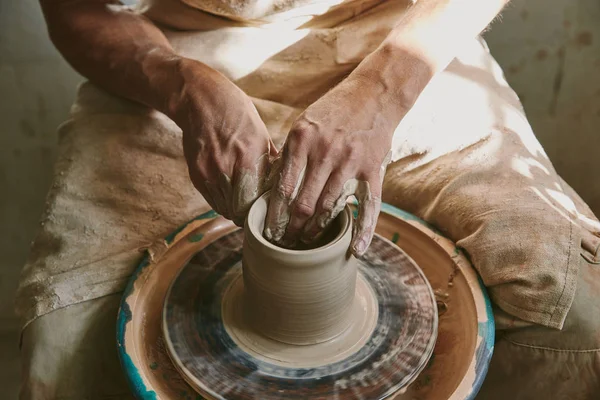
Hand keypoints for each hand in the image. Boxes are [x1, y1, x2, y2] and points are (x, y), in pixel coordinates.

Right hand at [176, 60, 276, 225]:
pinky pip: (212, 201)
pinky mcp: (196, 175)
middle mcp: (227, 167)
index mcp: (248, 156)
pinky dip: (222, 203)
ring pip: (225, 208)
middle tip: (258, 212)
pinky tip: (230, 196)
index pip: (258, 199)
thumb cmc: (235, 112)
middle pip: (241, 209)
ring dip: (236, 211)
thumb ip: (270, 160)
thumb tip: (284, 181)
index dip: (264, 209)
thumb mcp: (260, 132)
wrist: (199, 100)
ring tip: (245, 206)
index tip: (269, 209)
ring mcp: (209, 172)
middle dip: (250, 214)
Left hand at [263, 74, 408, 256]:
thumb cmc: (334, 110)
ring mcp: (351, 162)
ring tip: (306, 241)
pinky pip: (368, 206)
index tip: (269, 230)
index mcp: (302, 140)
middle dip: (291, 228)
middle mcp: (325, 152)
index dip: (274, 215)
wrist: (374, 94)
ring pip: (329, 207)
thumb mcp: (304, 123)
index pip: (283, 188)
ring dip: (315, 230)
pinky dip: (363, 231)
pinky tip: (355, 250)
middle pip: (304, 203)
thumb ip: (290, 153)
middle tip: (285, 242)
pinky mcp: (373, 169)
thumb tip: (272, 186)